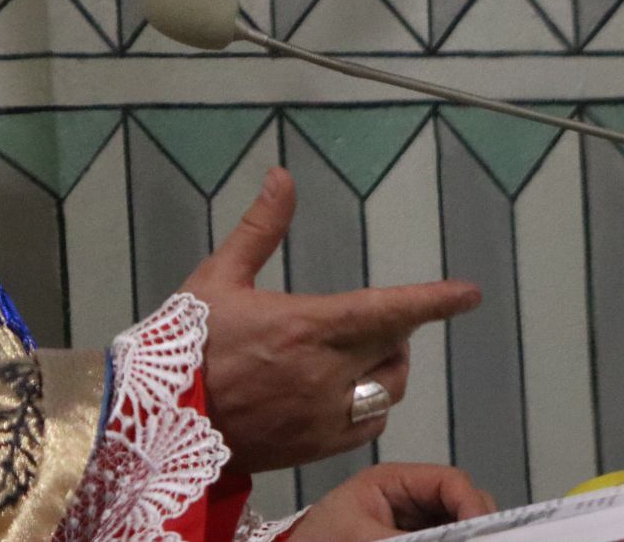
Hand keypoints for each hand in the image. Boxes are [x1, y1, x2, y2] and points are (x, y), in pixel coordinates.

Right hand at [182, 168, 480, 471]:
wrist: (156, 418)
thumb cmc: (185, 344)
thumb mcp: (217, 277)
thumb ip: (260, 228)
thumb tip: (282, 178)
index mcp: (304, 325)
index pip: (388, 311)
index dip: (434, 300)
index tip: (467, 293)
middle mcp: (323, 374)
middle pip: (396, 352)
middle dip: (398, 331)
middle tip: (380, 318)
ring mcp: (322, 415)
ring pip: (387, 391)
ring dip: (386, 368)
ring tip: (362, 354)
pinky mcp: (316, 447)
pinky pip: (367, 426)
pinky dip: (369, 406)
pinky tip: (345, 393)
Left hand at [291, 463, 496, 539]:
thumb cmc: (316, 540)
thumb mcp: (362, 537)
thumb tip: (450, 537)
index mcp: (393, 482)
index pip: (451, 482)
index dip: (473, 505)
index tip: (485, 532)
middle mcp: (410, 500)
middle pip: (463, 506)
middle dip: (477, 526)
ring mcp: (414, 525)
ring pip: (459, 526)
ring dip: (467, 535)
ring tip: (475, 541)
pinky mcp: (411, 539)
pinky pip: (444, 537)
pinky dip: (454, 541)